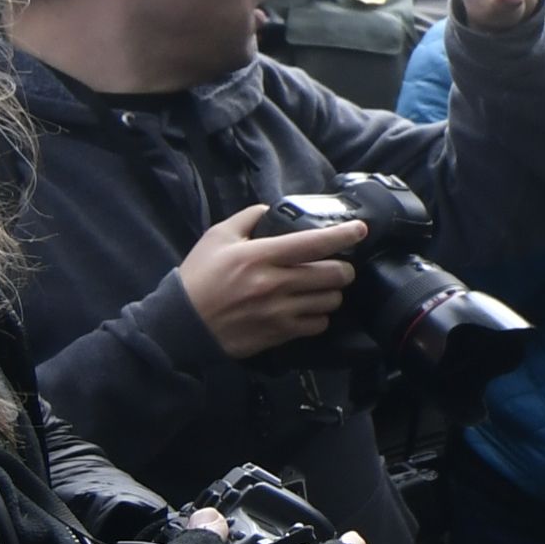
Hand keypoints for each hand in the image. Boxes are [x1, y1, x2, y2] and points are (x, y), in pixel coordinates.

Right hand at [177, 209, 364, 359]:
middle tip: (337, 265)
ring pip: (331, 300)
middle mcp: (275, 283)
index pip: (314, 242)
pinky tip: (308, 309)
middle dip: (343, 267)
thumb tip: (272, 210)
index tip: (361, 228)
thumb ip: (248, 219)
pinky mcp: (281, 333)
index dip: (344, 234)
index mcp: (261, 256)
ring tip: (321, 288)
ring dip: (332, 292)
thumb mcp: (217, 238)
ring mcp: (280, 311)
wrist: (183, 323)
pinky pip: (319, 324)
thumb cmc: (199, 277)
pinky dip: (320, 316)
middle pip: (334, 274)